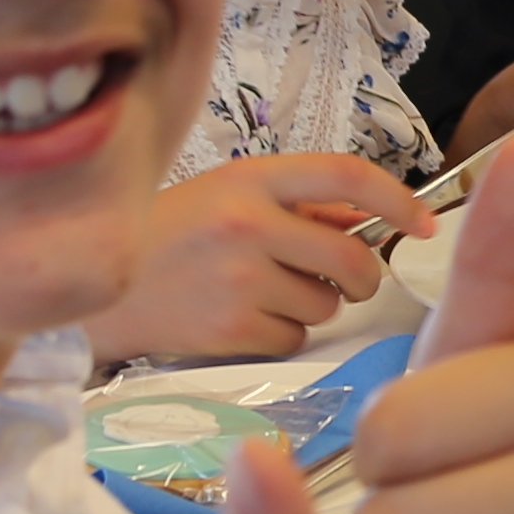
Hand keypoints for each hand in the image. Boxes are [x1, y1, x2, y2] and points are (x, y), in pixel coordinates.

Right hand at [111, 151, 419, 362]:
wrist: (90, 287)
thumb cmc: (165, 235)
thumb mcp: (226, 194)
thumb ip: (297, 202)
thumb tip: (369, 218)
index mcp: (250, 178)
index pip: (347, 175)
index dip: (397, 199)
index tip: (423, 222)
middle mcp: (248, 223)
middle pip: (353, 257)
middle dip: (361, 276)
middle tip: (341, 279)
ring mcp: (239, 279)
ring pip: (328, 304)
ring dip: (311, 305)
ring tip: (261, 292)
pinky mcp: (229, 330)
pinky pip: (295, 338)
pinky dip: (280, 335)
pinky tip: (241, 319)